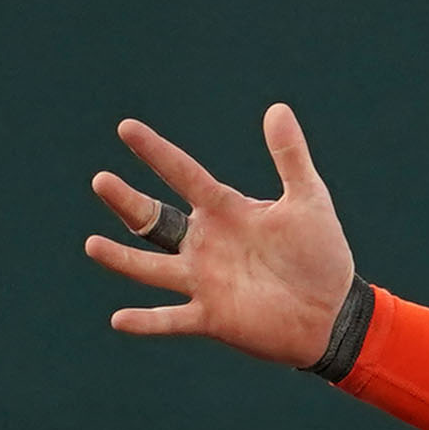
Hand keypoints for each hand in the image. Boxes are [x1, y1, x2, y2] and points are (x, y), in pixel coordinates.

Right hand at [86, 105, 356, 367]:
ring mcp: (204, 281)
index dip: (156, 152)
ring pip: (150, 268)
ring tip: (92, 245)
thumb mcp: (309, 201)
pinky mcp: (212, 317)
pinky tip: (119, 320)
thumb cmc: (321, 255)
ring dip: (122, 259)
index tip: (126, 128)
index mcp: (224, 211)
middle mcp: (204, 244)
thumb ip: (290, 157)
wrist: (335, 312)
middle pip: (153, 220)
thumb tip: (278, 108)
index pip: (183, 174)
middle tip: (101, 181)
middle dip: (127, 202)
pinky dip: (146, 321)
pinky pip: (171, 319)